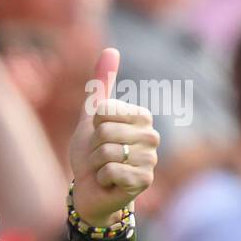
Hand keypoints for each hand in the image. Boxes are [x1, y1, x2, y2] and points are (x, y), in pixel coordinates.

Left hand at [68, 48, 158, 227]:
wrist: (90, 191)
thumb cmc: (91, 155)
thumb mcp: (92, 118)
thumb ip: (100, 85)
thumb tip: (110, 49)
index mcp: (141, 117)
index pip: (105, 111)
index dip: (94, 126)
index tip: (98, 138)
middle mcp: (151, 136)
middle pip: (105, 132)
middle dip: (94, 149)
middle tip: (100, 159)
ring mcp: (150, 160)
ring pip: (108, 152)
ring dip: (97, 165)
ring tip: (104, 171)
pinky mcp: (144, 180)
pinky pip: (111, 171)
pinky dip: (102, 179)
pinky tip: (109, 183)